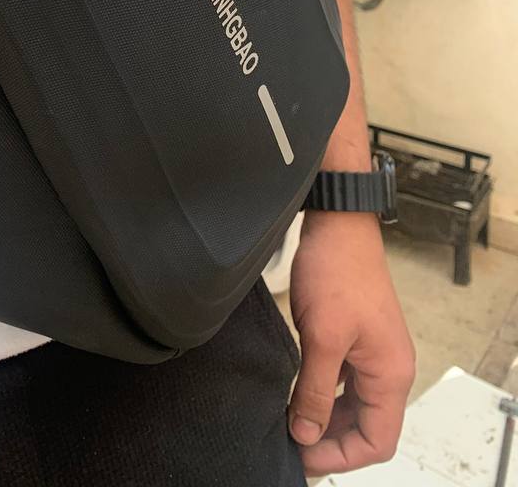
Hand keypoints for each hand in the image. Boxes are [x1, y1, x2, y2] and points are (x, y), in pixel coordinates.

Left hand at [288, 211, 415, 474]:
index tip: (303, 455)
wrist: (338, 224)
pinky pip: (345, 381)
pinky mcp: (357, 338)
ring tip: (291, 424)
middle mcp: (389, 368)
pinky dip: (324, 394)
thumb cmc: (336, 272)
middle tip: (291, 443)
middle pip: (367, 427)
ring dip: (326, 419)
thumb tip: (305, 435)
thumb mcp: (321, 337)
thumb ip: (314, 391)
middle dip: (331, 441)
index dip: (341, 456)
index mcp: (391, 374)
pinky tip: (297, 395)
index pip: (378, 441)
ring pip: (354, 405)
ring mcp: (373, 353)